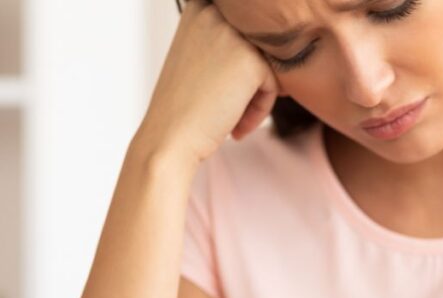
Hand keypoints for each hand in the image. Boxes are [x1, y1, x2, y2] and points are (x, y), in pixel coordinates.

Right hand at [137, 0, 279, 163]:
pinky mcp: (250, 60)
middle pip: (257, 50)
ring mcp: (232, 35)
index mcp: (199, 8)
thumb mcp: (197, 60)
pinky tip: (234, 127)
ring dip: (254, 97)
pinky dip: (259, 110)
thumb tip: (270, 46)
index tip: (218, 92)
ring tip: (231, 120)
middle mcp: (214, 13)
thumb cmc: (182, 108)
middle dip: (248, 83)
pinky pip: (273, 85)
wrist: (169, 140)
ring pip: (267, 66)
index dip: (236, 70)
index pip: (244, 36)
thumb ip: (225, 45)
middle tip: (226, 110)